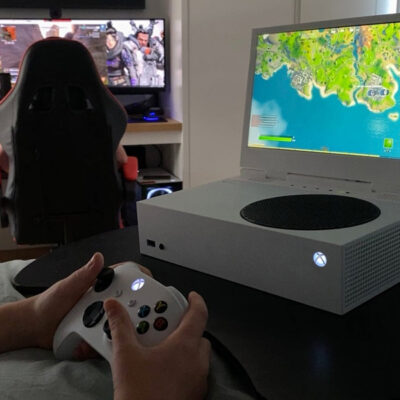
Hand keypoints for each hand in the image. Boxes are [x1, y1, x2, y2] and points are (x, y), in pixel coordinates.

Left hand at [29, 253, 151, 351]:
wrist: (36, 328)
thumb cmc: (50, 302)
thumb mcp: (67, 286)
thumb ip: (84, 274)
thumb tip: (98, 257)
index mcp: (101, 283)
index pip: (127, 276)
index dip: (140, 278)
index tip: (148, 283)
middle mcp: (105, 299)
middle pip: (129, 301)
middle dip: (133, 309)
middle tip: (130, 316)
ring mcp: (102, 317)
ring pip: (121, 322)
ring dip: (117, 329)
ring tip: (103, 333)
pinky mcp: (98, 333)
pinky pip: (108, 338)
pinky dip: (103, 343)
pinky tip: (88, 344)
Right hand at [105, 291, 210, 399]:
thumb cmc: (141, 395)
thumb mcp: (125, 355)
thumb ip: (120, 326)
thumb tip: (114, 308)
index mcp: (185, 346)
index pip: (199, 313)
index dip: (196, 301)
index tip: (191, 296)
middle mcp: (197, 362)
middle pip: (198, 333)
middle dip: (184, 326)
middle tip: (165, 326)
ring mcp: (198, 380)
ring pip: (197, 354)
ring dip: (184, 347)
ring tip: (161, 348)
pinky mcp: (194, 395)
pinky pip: (195, 373)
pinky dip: (184, 365)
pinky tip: (164, 370)